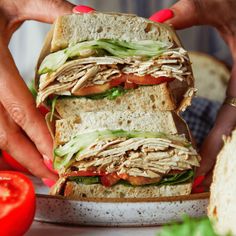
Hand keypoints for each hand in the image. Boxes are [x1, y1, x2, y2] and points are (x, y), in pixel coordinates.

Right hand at [0, 0, 74, 180]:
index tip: (57, 157)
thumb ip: (50, 8)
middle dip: (28, 158)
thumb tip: (87, 17)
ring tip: (41, 167)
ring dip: (18, 154)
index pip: (19, 109)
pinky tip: (24, 143)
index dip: (39, 136)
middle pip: (3, 132)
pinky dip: (8, 135)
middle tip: (53, 176)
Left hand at [150, 0, 235, 189]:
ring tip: (199, 172)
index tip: (199, 173)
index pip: (231, 121)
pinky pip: (234, 116)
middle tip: (195, 183)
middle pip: (234, 134)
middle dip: (216, 160)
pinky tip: (209, 143)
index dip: (215, 149)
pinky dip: (222, 135)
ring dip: (219, 152)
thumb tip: (157, 20)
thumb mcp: (225, 5)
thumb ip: (194, 10)